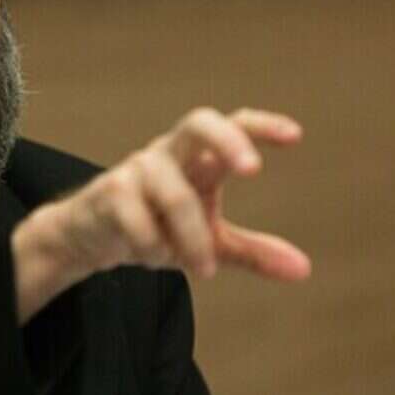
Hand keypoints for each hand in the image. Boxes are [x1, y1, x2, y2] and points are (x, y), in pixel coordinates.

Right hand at [12, 107, 310, 322]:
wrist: (90, 235)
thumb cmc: (156, 225)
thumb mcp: (210, 242)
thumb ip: (253, 251)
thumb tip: (303, 271)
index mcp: (197, 158)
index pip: (232, 125)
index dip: (261, 126)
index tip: (296, 137)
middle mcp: (169, 153)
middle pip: (197, 123)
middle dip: (226, 141)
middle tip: (252, 170)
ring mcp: (137, 169)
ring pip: (174, 194)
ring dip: (191, 237)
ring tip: (200, 268)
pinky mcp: (110, 191)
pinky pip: (138, 221)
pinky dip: (152, 247)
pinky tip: (151, 255)